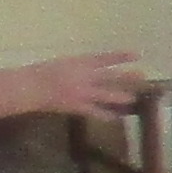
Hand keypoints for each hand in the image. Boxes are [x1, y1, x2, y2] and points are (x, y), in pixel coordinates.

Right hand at [23, 51, 148, 124]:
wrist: (29, 88)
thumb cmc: (43, 72)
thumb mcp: (64, 63)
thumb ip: (81, 66)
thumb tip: (95, 69)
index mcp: (79, 62)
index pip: (104, 58)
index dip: (120, 57)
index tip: (136, 55)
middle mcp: (84, 77)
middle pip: (110, 77)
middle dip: (127, 78)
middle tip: (142, 77)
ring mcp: (82, 93)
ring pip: (106, 95)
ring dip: (121, 97)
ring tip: (134, 99)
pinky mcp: (78, 107)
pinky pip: (96, 112)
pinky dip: (107, 115)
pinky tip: (117, 117)